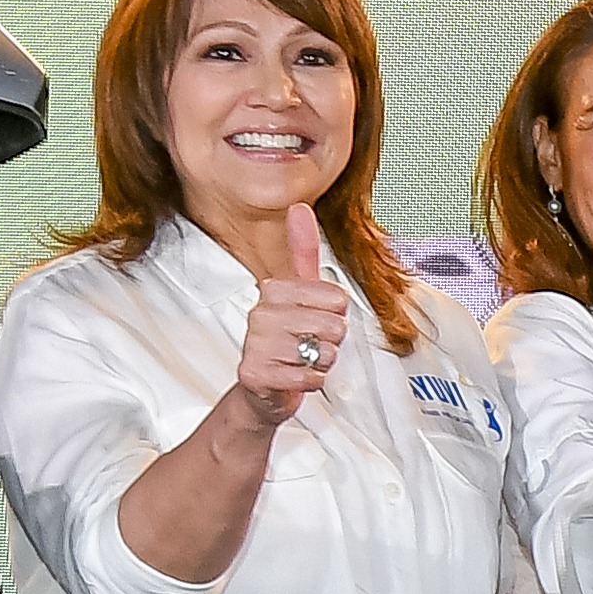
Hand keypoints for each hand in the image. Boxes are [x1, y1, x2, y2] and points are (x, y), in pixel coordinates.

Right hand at [233, 201, 355, 434]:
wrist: (265, 387)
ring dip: (321, 362)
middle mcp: (261, 313)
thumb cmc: (289, 338)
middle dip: (331, 341)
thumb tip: (299, 206)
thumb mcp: (299, 292)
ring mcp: (256, 344)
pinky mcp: (256, 374)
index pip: (336, 297)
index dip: (337, 314)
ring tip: (301, 360)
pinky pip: (309, 377)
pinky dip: (311, 381)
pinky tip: (296, 376)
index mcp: (273, 289)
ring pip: (323, 352)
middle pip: (334, 325)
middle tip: (310, 344)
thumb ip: (302, 252)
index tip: (316, 319)